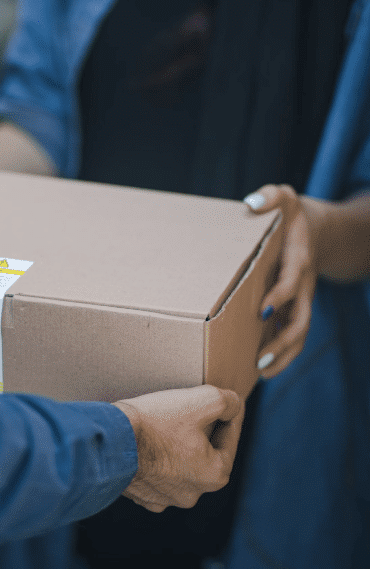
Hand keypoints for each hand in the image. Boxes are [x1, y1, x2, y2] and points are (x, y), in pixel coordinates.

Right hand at [114, 385, 242, 512]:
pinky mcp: (142, 494)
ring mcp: (165, 498)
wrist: (110, 441)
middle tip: (193, 407)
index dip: (229, 413)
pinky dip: (156, 458)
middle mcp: (193, 493)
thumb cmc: (156, 422)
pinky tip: (148, 441)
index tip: (226, 400)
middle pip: (205, 452)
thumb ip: (227, 401)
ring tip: (168, 422)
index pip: (230, 436)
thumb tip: (234, 405)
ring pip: (180, 464)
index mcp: (214, 474)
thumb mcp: (200, 400)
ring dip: (178, 445)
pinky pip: (156, 473)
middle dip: (202, 430)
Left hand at [244, 184, 318, 378]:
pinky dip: (281, 351)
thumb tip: (251, 203)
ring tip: (261, 372)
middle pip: (300, 319)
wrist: (317, 229)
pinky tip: (261, 367)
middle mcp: (302, 284)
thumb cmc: (292, 214)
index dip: (280, 296)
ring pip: (298, 332)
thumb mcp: (284, 198)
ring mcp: (301, 299)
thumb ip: (270, 197)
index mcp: (298, 259)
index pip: (292, 281)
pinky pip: (291, 333)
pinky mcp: (294, 306)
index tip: (262, 310)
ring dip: (283, 354)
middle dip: (283, 341)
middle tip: (260, 358)